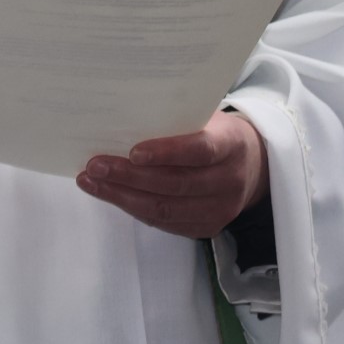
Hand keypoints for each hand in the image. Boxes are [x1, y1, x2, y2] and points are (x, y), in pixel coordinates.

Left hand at [76, 111, 267, 238]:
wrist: (253, 167)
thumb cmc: (215, 133)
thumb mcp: (205, 117)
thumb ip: (174, 119)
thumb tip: (119, 116)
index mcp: (232, 144)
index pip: (200, 150)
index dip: (166, 152)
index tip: (132, 151)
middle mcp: (229, 180)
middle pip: (176, 184)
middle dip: (129, 177)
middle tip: (95, 166)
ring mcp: (220, 209)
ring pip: (165, 209)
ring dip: (122, 197)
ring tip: (91, 182)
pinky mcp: (207, 227)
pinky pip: (165, 223)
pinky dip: (133, 209)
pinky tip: (110, 194)